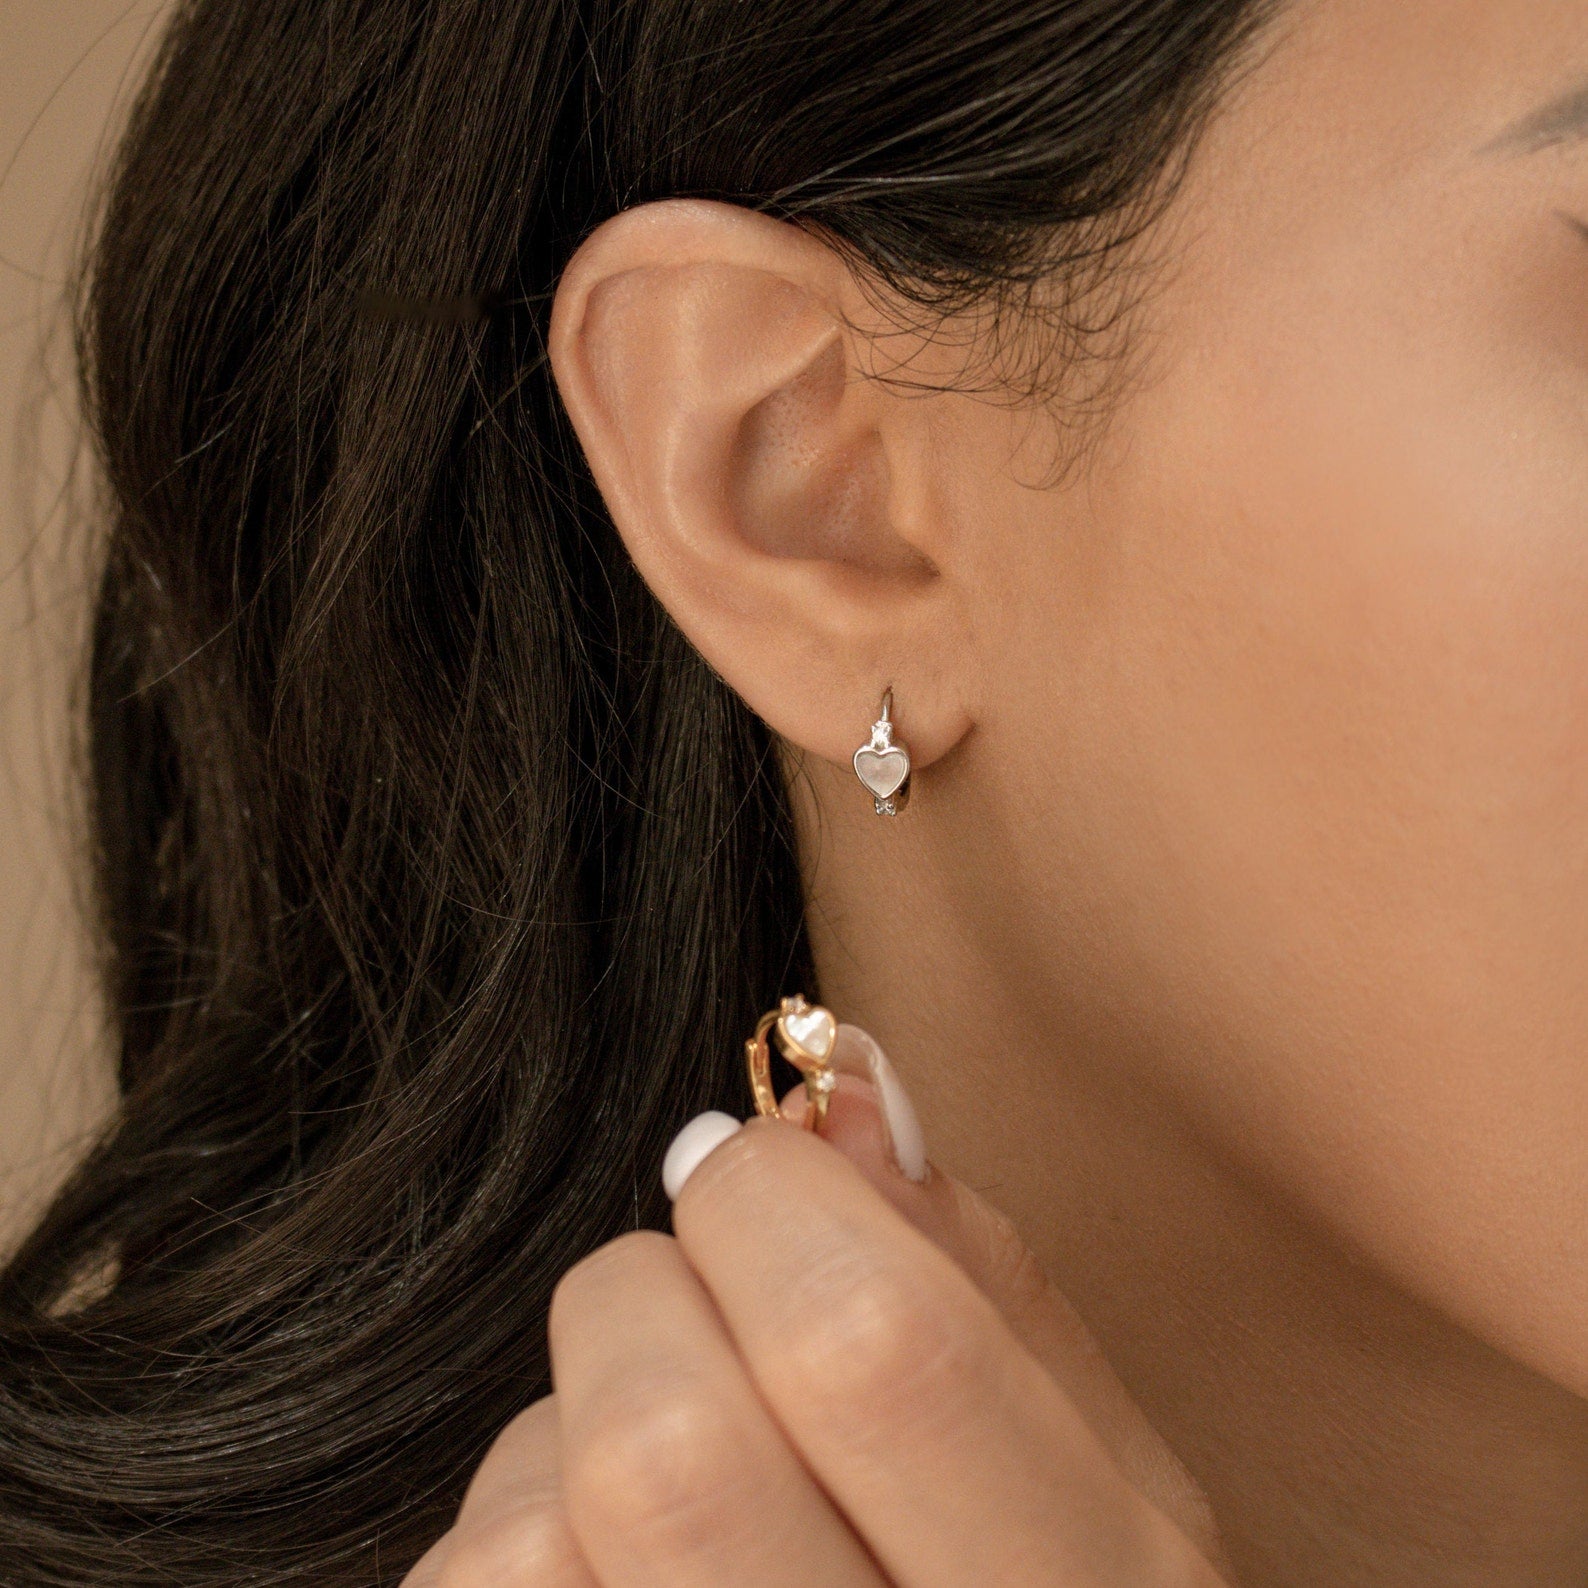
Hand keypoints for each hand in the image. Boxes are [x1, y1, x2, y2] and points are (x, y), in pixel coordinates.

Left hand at [405, 1030, 1230, 1586]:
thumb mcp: (1100, 1473)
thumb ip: (980, 1272)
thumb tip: (834, 1079)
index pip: (863, 1347)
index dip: (770, 1198)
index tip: (758, 1175)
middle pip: (659, 1445)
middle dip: (649, 1299)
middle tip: (713, 1310)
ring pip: (526, 1539)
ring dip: (570, 1442)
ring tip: (674, 1483)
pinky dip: (521, 1540)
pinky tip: (623, 1574)